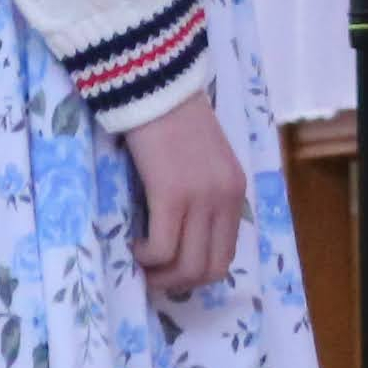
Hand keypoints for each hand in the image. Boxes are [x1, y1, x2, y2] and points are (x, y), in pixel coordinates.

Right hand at [122, 92, 246, 298]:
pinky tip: (133, 244)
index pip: (226, 255)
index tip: (171, 269)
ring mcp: (201, 199)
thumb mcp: (204, 161)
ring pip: (187, 267)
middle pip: (210, 270)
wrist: (157, 85)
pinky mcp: (172, 195)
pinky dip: (146, 257)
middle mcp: (225, 199)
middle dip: (179, 282)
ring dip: (160, 276)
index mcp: (235, 192)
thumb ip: (204, 194)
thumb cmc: (173, 119)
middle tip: (153, 273)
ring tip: (141, 263)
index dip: (197, 273)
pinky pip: (161, 249)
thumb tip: (185, 235)